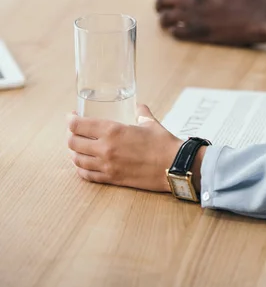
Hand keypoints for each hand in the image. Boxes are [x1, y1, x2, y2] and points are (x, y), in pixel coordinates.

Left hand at [68, 105, 182, 192]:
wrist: (173, 165)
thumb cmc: (162, 142)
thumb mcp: (150, 123)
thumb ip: (141, 113)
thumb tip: (139, 107)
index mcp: (112, 130)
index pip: (78, 125)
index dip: (70, 120)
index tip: (71, 116)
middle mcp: (105, 148)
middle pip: (73, 142)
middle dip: (71, 135)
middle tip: (74, 131)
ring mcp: (107, 165)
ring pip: (77, 160)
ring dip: (74, 152)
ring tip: (77, 147)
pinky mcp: (111, 179)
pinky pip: (87, 175)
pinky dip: (81, 168)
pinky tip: (83, 164)